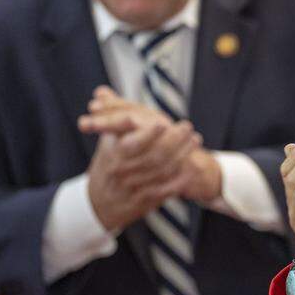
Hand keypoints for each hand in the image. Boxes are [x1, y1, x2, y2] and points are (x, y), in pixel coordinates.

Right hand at [80, 87, 222, 205]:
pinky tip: (193, 166)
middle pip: (153, 157)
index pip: (131, 144)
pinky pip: (167, 190)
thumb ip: (109, 116)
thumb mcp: (105, 141)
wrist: (99, 203)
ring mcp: (135, 188)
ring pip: (163, 172)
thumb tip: (102, 91)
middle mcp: (123, 172)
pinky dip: (181, 179)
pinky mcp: (146, 201)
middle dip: (174, 141)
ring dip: (182, 156)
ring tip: (195, 140)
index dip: (147, 134)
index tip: (162, 122)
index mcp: (113, 155)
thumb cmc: (107, 164)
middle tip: (188, 126)